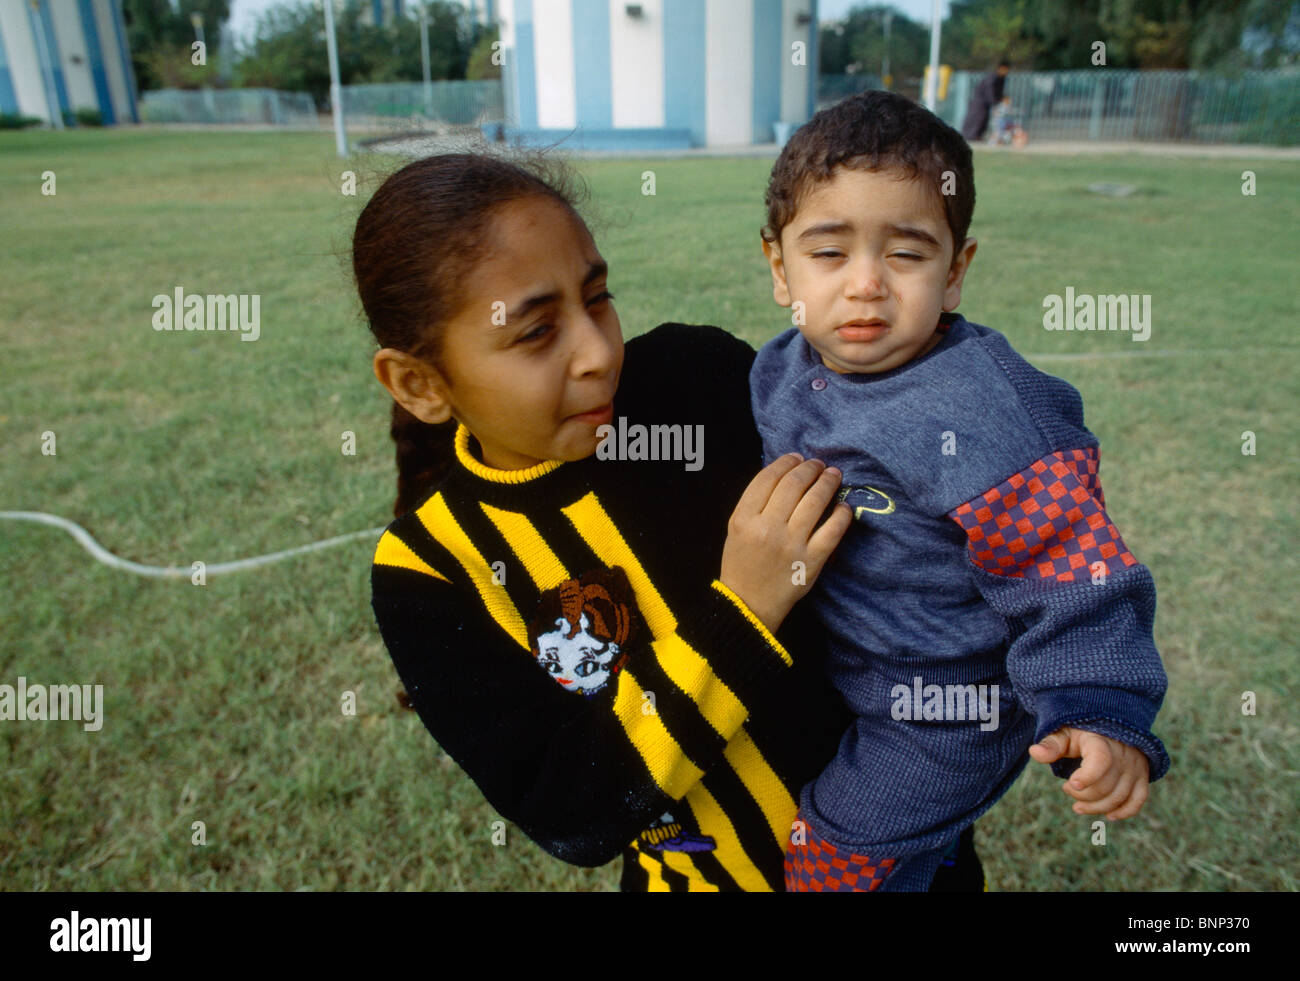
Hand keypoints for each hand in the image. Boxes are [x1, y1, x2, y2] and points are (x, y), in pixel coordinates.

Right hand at [720, 453, 852, 631]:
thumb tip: (785, 473)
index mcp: (744, 518)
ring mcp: (791, 545)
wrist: (749, 604)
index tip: (798, 457)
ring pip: (815, 502)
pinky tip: (844, 507)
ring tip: (833, 475)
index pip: (768, 478)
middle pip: (793, 485)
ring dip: (827, 483)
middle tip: (819, 464)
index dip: (786, 462)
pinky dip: (841, 515)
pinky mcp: (812, 561)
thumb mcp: (736, 529)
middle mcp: (767, 528)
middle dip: (810, 468)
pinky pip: (832, 531)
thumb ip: (755, 503)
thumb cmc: (742, 563)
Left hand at [1029, 727, 1149, 819]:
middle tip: (1066, 789)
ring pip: (1120, 796)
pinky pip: (1138, 799)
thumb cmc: (1080, 733)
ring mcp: (1134, 766)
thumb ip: (1051, 745)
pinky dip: (1125, 811)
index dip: (1087, 776)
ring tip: (1078, 806)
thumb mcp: (1064, 734)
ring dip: (1098, 808)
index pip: (1100, 760)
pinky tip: (1109, 816)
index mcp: (1101, 741)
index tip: (1070, 784)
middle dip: (1083, 795)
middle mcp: (1122, 754)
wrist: (1108, 728)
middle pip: (1106, 785)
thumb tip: (1034, 752)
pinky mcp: (1142, 776)